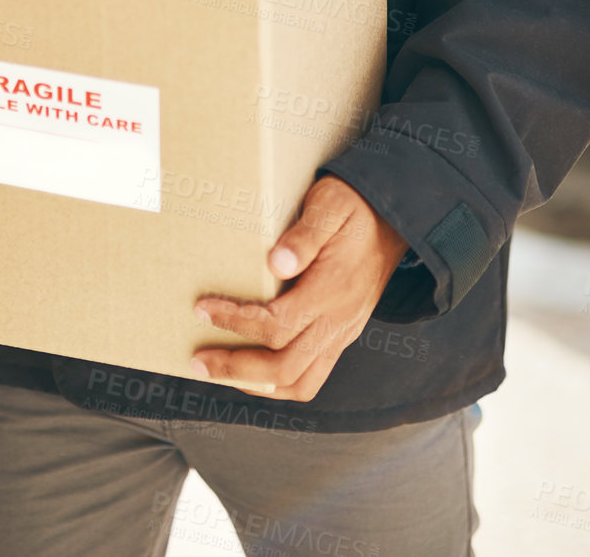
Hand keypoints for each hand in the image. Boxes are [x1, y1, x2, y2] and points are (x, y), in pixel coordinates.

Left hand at [191, 175, 406, 400]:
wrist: (392, 217)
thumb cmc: (353, 206)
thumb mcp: (329, 205)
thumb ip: (304, 235)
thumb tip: (275, 263)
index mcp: (332, 289)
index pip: (277, 324)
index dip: (236, 321)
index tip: (203, 309)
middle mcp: (339, 320)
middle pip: (284, 367)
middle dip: (236, 368)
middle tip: (198, 361)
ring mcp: (342, 332)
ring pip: (300, 382)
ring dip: (257, 384)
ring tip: (220, 373)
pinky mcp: (342, 335)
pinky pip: (311, 376)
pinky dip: (279, 382)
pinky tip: (254, 371)